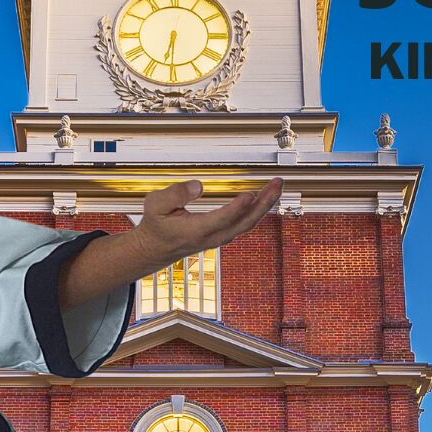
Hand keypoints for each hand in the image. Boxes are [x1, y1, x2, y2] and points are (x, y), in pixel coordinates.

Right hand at [56, 176, 282, 310]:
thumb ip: (175, 194)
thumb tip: (198, 186)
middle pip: (244, 222)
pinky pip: (245, 223)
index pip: (221, 219)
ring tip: (277, 186)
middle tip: (277, 183)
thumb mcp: (154, 205)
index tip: (249, 194)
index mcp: (195, 231)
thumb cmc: (156, 225)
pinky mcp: (223, 234)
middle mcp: (212, 237)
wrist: (155, 248)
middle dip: (264, 203)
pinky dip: (258, 210)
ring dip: (265, 204)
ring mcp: (220, 237)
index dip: (237, 208)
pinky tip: (265, 197)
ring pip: (248, 223)